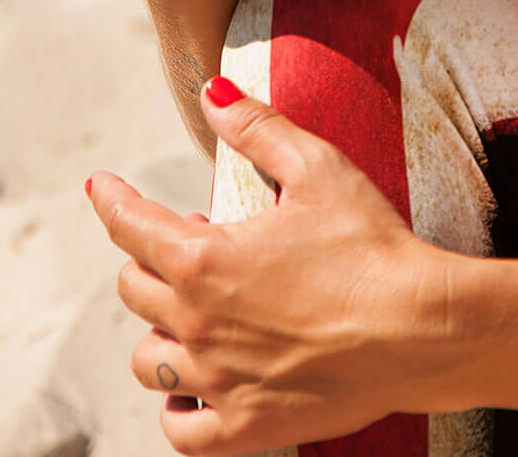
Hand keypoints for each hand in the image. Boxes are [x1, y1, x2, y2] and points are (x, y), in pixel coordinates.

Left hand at [87, 78, 474, 453]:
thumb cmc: (371, 243)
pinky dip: (177, 405)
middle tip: (192, 242)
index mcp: (205, 260)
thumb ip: (258, 128)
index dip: (112, 200)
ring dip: (160, 330)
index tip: (100, 187)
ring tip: (191, 312)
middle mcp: (197, 324)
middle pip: (136, 290)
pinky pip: (180, 427)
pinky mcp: (244, 427)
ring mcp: (217, 381)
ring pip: (149, 360)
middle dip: (150, 259)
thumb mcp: (318, 167)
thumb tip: (211, 93)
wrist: (418, 329)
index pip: (132, 226)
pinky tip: (191, 387)